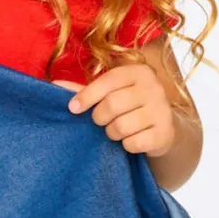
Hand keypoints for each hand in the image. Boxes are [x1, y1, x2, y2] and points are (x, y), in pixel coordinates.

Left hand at [63, 63, 177, 156]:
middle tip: (101, 121)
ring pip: (121, 126)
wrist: (164, 127)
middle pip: (112, 105)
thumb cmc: (130, 106)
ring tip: (116, 130)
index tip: (73, 108)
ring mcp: (162, 110)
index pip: (108, 81)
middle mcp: (154, 87)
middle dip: (99, 118)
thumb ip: (85, 90)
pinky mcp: (165, 133)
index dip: (87, 96)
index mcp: (138, 72)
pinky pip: (134, 143)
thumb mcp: (111, 93)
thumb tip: (54, 86)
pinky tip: (131, 139)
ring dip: (112, 133)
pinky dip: (127, 145)